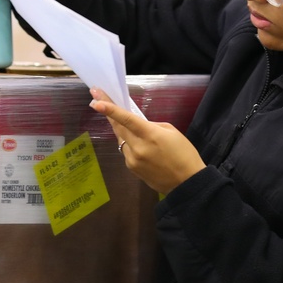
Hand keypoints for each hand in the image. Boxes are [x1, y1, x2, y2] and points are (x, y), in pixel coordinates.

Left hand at [89, 88, 205, 194]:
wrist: (186, 182)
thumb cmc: (184, 154)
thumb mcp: (172, 132)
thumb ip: (152, 126)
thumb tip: (138, 125)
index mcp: (150, 135)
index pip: (126, 119)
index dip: (110, 110)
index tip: (96, 101)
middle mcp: (138, 147)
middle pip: (118, 127)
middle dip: (107, 113)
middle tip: (96, 99)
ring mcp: (132, 160)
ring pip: (121, 139)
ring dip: (121, 130)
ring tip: (125, 125)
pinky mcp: (131, 169)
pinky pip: (126, 151)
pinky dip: (130, 144)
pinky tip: (141, 146)